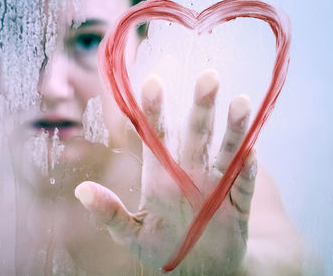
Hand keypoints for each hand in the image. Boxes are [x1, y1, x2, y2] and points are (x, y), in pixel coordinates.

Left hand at [75, 70, 256, 274]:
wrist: (200, 271)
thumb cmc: (162, 249)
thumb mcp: (131, 234)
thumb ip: (109, 212)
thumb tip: (81, 190)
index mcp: (160, 178)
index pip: (157, 138)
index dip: (154, 111)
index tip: (152, 81)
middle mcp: (189, 174)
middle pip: (195, 135)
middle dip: (202, 107)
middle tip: (209, 76)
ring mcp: (215, 187)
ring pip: (225, 152)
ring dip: (233, 129)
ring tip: (240, 101)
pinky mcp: (237, 205)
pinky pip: (243, 185)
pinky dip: (247, 170)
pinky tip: (251, 150)